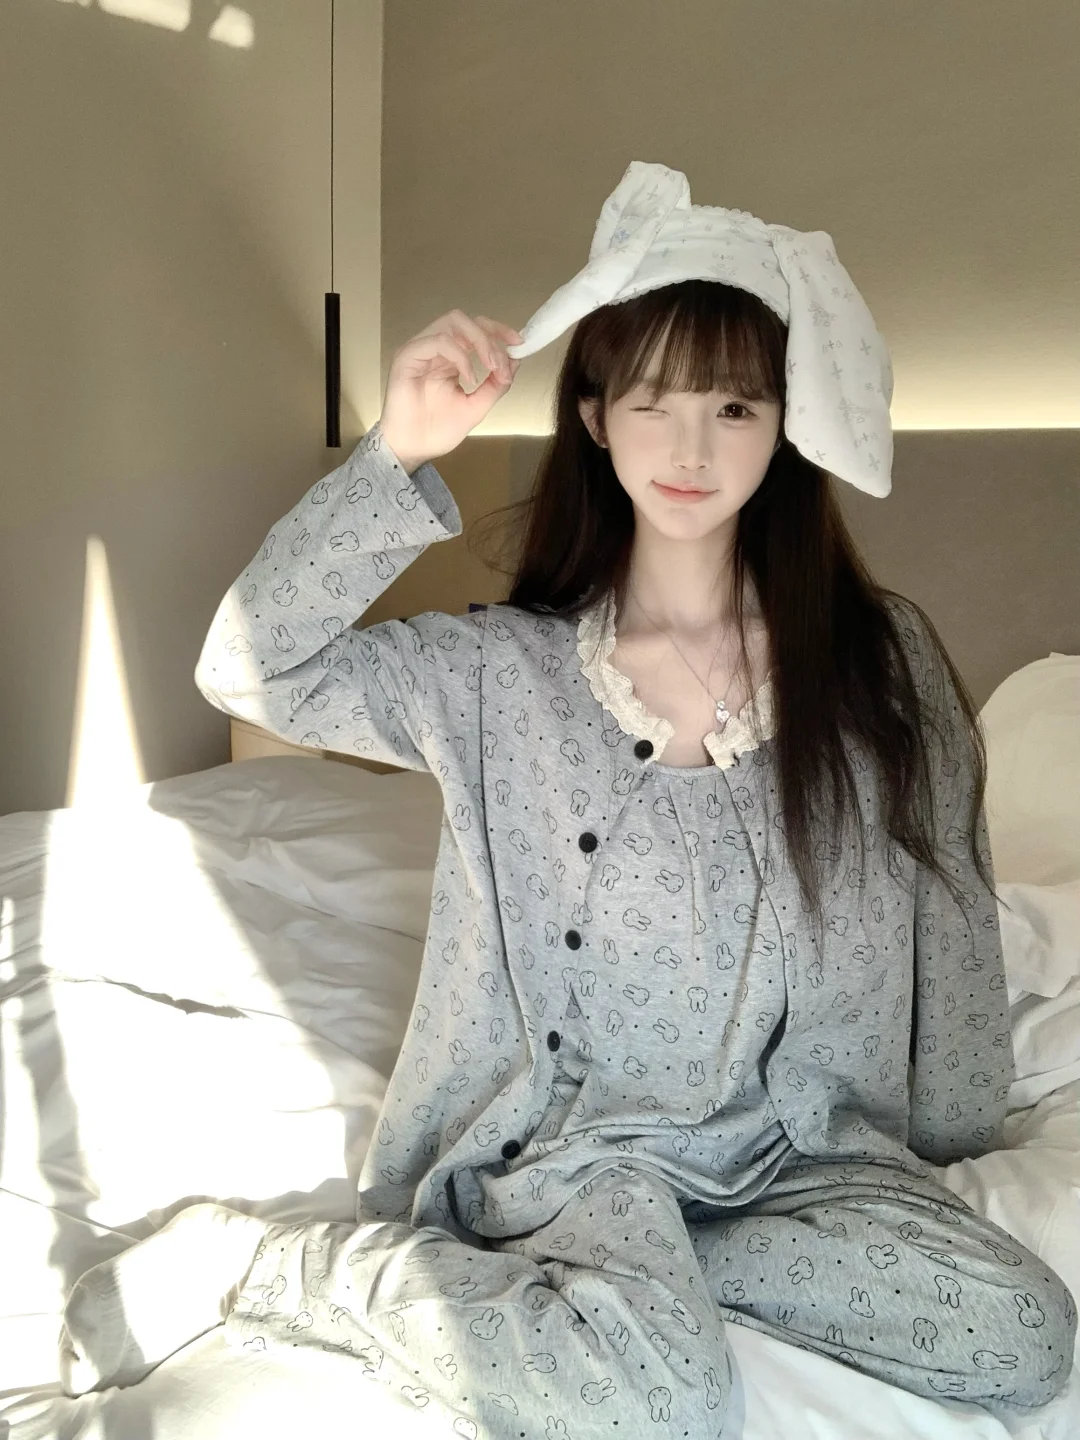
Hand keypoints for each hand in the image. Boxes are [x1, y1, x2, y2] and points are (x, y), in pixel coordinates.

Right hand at [377, 310, 522, 470]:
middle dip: (490, 336)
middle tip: (502, 363)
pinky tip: (469, 378)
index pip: (474, 329)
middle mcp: (434, 349)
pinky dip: (460, 356)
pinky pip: (438, 342)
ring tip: (491, 368)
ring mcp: (420, 350)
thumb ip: (495, 385)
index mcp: (450, 358)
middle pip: (464, 320)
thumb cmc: (437, 431)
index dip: (498, 331)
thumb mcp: (476, 407)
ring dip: (479, 342)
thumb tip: (515, 362)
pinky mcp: (407, 357)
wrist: (413, 450)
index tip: (519, 344)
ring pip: (452, 322)